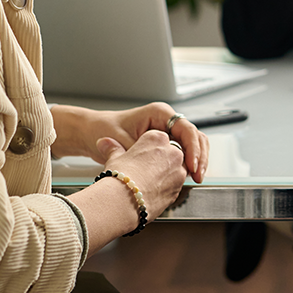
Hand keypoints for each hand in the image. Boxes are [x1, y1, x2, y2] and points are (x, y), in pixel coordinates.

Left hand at [51, 102, 208, 182]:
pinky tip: (188, 177)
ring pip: (194, 145)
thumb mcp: (120, 141)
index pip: (187, 130)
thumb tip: (156, 169)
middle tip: (199, 175)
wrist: (92, 132)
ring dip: (197, 161)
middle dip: (200, 157)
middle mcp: (167, 120)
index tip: (192, 166)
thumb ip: (139, 153)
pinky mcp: (165, 143)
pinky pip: (184, 153)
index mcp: (160, 113)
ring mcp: (168, 131)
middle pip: (196, 137)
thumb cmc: (102, 130)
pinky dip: (189, 165)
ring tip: (197, 178)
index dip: (193, 149)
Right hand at [96, 130, 188, 223]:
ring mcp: (178, 170)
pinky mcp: (180, 188)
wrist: (123, 203)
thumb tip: (105, 143)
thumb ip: (113, 148)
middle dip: (158, 161)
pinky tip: (152, 192)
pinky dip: (167, 187)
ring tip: (146, 183)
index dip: (147, 150)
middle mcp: (172, 151)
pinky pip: (175, 184)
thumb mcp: (114, 158)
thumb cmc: (119, 179)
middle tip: (143, 171)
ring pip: (174, 169)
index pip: (157, 139)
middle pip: (169, 152)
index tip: (139, 158)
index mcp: (157, 138)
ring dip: (165, 174)